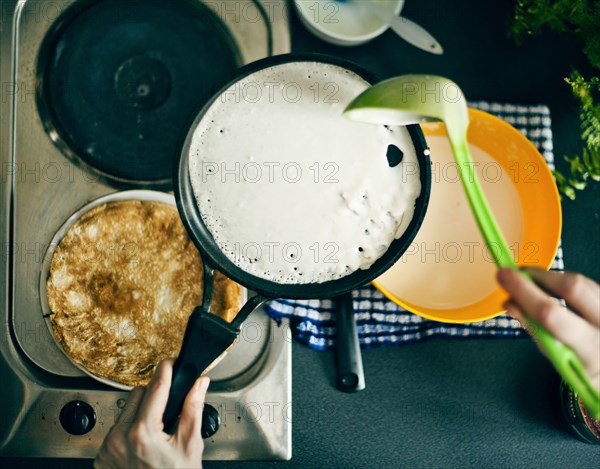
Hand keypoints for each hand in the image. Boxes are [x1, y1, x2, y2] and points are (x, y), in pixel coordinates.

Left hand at [95, 358, 208, 468]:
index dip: (165, 370)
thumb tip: (199, 384)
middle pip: (137, 395)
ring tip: (156, 433)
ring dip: (140, 413)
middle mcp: (119, 439)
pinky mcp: (102, 459)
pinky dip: (129, 431)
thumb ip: (193, 409)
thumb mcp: (190, 446)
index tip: (170, 361)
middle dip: (154, 396)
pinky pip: (115, 430)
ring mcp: (108, 450)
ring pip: (125, 412)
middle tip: (169, 411)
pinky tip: (142, 445)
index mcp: (143, 433)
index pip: (155, 388)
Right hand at [497, 267, 599, 391]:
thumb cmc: (582, 369)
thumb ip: (535, 331)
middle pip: (573, 288)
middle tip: (517, 273)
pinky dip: (566, 281)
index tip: (505, 277)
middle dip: (539, 276)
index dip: (525, 292)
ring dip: (552, 277)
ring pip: (582, 281)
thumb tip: (510, 303)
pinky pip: (589, 284)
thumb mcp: (557, 360)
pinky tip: (552, 286)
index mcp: (588, 351)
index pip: (552, 315)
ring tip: (532, 280)